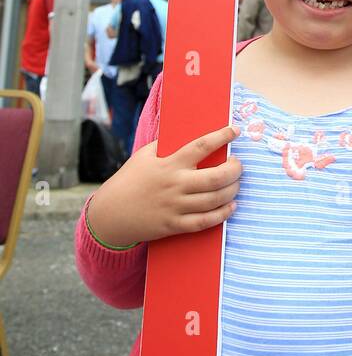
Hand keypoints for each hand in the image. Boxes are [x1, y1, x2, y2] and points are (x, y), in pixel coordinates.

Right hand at [86, 124, 242, 247]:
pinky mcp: (175, 225)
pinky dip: (223, 214)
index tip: (235, 131)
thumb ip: (166, 146)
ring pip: (215, 199)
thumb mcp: (144, 156)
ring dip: (232, 190)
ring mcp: (176, 206)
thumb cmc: (129, 180)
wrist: (110, 214)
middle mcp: (175, 184)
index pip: (201, 146)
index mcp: (168, 164)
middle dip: (235, 170)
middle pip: (216, 177)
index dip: (221, 137)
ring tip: (235, 184)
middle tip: (238, 164)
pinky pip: (205, 221)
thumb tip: (188, 132)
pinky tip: (231, 206)